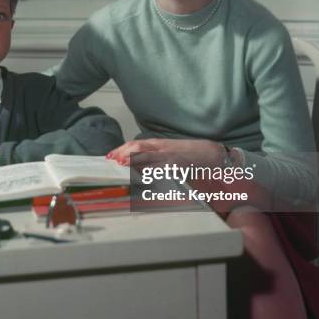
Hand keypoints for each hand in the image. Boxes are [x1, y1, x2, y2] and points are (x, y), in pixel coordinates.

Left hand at [106, 138, 224, 167]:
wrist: (209, 153)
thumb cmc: (187, 154)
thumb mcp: (167, 152)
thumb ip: (152, 157)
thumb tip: (134, 166)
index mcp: (157, 144)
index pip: (134, 144)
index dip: (120, 149)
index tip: (109, 156)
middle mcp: (160, 148)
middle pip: (137, 147)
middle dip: (122, 153)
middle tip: (112, 160)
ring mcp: (168, 156)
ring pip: (147, 155)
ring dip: (132, 159)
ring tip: (122, 164)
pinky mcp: (176, 165)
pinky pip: (160, 168)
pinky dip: (150, 171)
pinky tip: (142, 174)